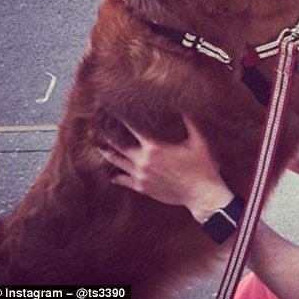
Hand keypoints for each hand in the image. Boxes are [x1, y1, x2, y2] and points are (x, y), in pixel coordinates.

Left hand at [97, 114, 234, 221]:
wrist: (201, 193)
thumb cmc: (202, 165)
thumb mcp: (198, 140)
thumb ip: (189, 121)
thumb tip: (183, 106)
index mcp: (155, 147)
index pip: (132, 128)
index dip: (121, 118)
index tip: (113, 110)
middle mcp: (143, 160)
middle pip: (117, 145)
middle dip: (106, 134)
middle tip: (96, 126)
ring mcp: (140, 175)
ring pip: (116, 162)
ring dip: (106, 152)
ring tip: (98, 144)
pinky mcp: (141, 187)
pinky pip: (122, 180)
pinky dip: (115, 175)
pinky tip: (111, 172)